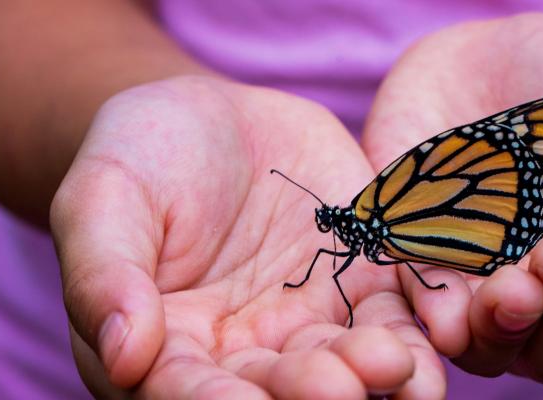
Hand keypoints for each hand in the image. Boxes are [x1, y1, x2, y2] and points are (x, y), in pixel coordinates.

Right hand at [51, 76, 444, 398]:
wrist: (214, 117)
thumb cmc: (140, 157)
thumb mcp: (104, 199)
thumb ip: (105, 274)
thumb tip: (122, 355)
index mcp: (170, 347)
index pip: (187, 390)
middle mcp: (246, 351)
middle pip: (279, 387)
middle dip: (312, 392)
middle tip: (341, 388)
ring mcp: (310, 320)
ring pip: (345, 360)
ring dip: (375, 372)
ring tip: (399, 365)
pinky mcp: (362, 282)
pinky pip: (394, 312)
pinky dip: (417, 327)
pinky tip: (439, 337)